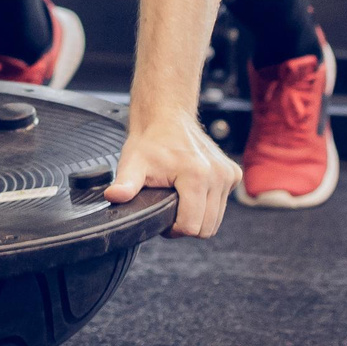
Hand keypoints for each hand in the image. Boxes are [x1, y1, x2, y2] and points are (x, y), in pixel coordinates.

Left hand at [106, 109, 239, 237]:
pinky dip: (208, 205)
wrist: (167, 116)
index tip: (162, 214)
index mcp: (197, 175)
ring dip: (198, 216)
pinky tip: (193, 190)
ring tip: (180, 200)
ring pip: (215, 220)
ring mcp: (228, 174)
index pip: (190, 226)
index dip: (173, 229)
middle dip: (186, 225)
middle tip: (169, 208)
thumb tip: (113, 196)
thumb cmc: (150, 141)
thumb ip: (125, 184)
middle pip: (205, 228)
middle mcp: (218, 175)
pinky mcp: (233, 174)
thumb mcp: (133, 164)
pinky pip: (222, 205)